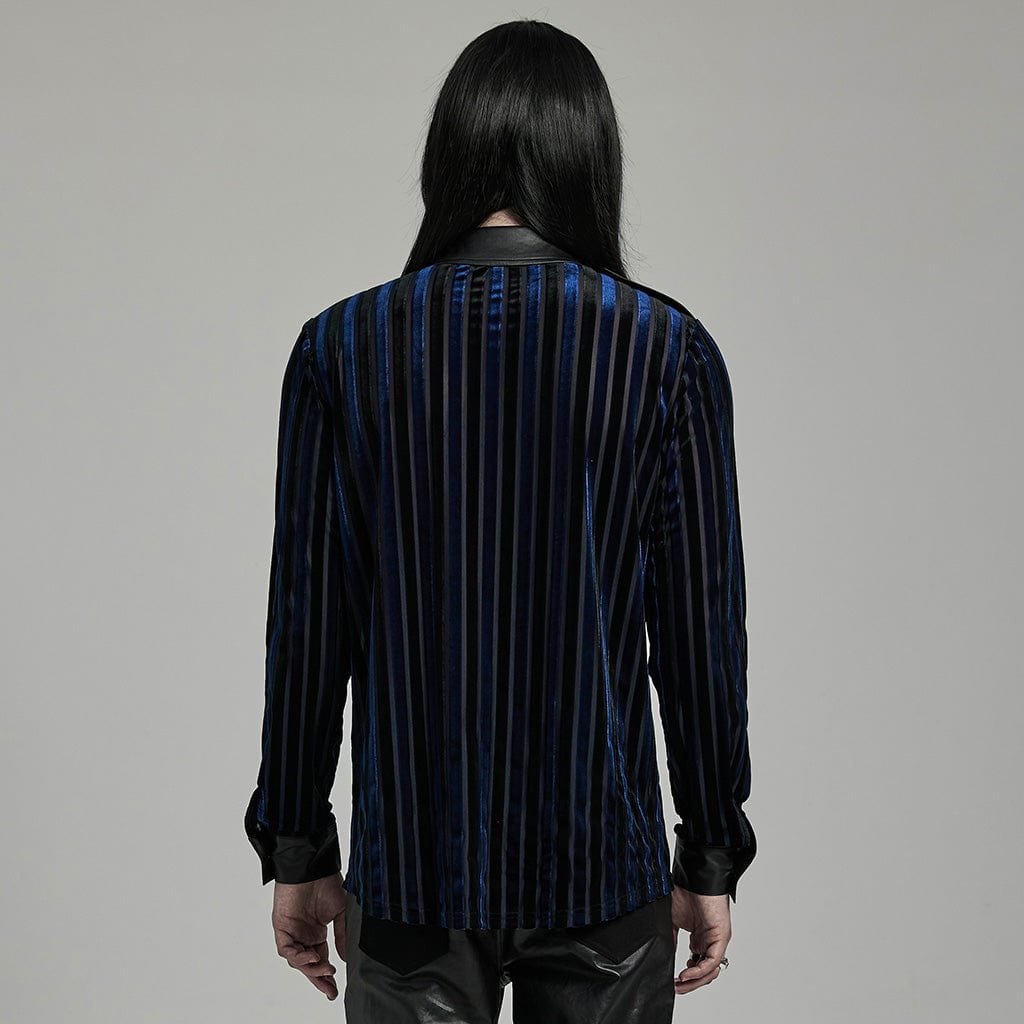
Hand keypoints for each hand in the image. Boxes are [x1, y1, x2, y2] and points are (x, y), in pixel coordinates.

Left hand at [271, 873, 348, 999]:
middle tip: (329, 991)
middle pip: (308, 964)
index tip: (334, 989)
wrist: (313, 866)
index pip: (320, 959)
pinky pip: (286, 949)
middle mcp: (303, 934)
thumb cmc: (326, 882)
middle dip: (318, 979)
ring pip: (297, 960)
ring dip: (311, 968)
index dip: (326, 975)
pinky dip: (298, 956)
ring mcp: (291, 932)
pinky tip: (312, 957)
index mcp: (316, 931)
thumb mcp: (341, 911)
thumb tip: (344, 958)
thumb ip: (341, 935)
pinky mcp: (281, 927)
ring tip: (326, 970)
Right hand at [669, 885, 731, 995]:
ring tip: (679, 984)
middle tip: (675, 988)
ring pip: (710, 971)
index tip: (672, 981)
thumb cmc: (684, 892)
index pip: (696, 965)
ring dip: (695, 981)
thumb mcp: (672, 921)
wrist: (693, 878)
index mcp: (699, 939)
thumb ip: (670, 940)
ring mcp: (716, 940)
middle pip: (704, 972)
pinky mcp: (721, 937)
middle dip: (689, 984)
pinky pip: (712, 961)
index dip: (685, 977)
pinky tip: (686, 974)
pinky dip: (699, 971)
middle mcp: (709, 942)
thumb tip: (665, 959)